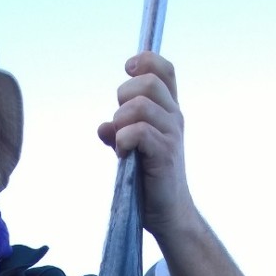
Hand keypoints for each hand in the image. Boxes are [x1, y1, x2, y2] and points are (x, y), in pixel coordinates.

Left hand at [97, 51, 192, 237]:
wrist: (170, 214)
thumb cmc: (151, 181)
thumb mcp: (133, 151)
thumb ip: (119, 134)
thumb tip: (102, 128)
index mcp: (169, 111)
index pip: (164, 70)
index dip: (146, 61)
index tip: (128, 70)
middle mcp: (174, 117)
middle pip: (149, 82)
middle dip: (124, 96)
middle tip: (120, 122)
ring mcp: (172, 134)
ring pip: (141, 106)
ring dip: (121, 122)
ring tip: (121, 142)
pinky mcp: (165, 153)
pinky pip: (139, 132)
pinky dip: (123, 140)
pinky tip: (123, 154)